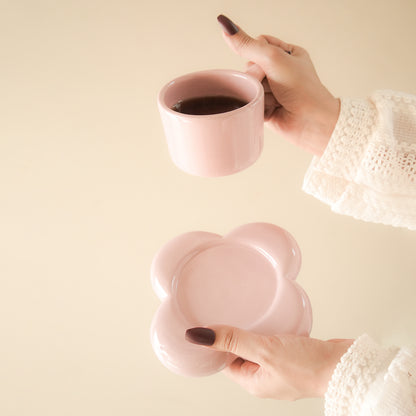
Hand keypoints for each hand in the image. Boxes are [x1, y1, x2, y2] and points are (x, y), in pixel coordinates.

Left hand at [186, 326, 352, 399]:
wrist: (344, 364)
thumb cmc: (307, 366)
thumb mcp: (263, 350)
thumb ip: (232, 340)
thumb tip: (197, 336)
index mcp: (254, 383)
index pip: (225, 362)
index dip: (217, 344)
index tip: (211, 323)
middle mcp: (266, 377)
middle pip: (241, 353)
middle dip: (236, 335)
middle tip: (229, 311)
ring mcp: (282, 368)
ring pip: (260, 347)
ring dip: (255, 331)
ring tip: (249, 312)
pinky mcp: (295, 357)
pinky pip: (276, 343)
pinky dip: (272, 331)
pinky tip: (272, 318)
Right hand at [217, 15, 339, 156]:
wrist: (310, 122)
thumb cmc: (303, 89)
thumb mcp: (274, 59)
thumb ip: (248, 45)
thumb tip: (225, 26)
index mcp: (286, 54)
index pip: (258, 45)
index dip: (256, 54)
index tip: (268, 64)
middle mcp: (279, 71)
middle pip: (250, 67)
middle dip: (258, 77)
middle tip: (274, 85)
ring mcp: (272, 90)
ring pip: (249, 86)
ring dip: (259, 94)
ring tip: (275, 100)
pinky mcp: (265, 108)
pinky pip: (250, 103)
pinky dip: (258, 106)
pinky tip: (271, 109)